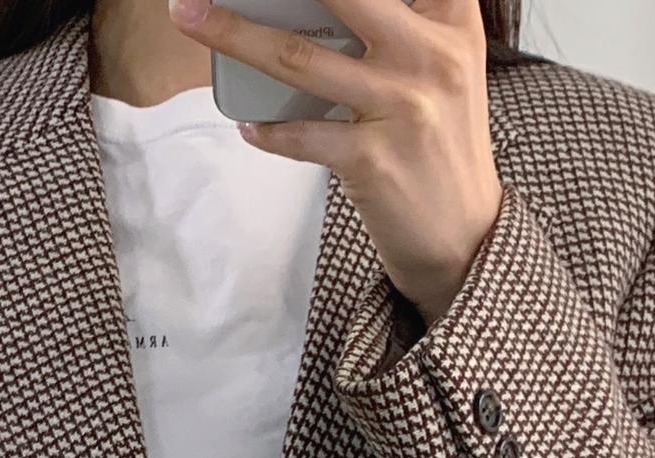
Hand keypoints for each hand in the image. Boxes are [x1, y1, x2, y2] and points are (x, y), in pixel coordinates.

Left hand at [166, 0, 503, 324]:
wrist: (465, 237)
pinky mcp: (372, 160)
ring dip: (233, 34)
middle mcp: (431, 55)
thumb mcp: (442, 68)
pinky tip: (250, 125)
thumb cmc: (440, 144)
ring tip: (190, 16)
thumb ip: (401, 25)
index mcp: (451, 21)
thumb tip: (308, 5)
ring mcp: (401, 107)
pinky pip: (299, 135)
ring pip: (298, 58)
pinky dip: (266, 130)